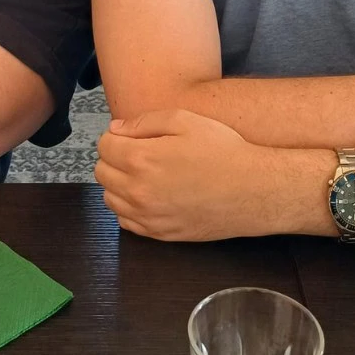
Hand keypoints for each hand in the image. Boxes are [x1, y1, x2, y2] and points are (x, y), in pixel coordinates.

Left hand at [96, 109, 266, 240]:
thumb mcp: (185, 120)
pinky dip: (129, 207)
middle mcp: (138, 192)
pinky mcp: (159, 234)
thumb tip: (116, 130)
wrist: (252, 190)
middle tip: (138, 150)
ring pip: (110, 199)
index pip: (104, 146)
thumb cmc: (223, 151)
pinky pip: (126, 221)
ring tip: (143, 173)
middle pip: (102, 172)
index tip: (131, 135)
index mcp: (141, 160)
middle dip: (114, 158)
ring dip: (118, 183)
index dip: (116, 136)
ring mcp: (148, 217)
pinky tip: (148, 195)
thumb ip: (145, 122)